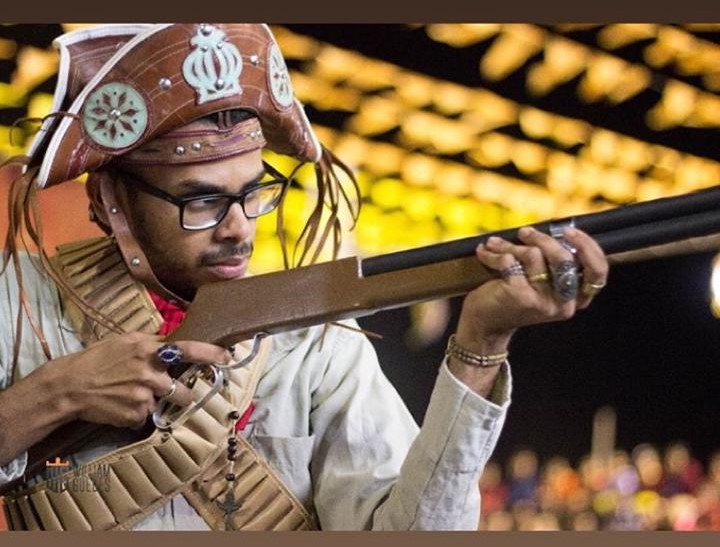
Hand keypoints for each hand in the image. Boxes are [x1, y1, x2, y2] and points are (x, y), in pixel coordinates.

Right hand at [48, 332, 231, 428]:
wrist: (70, 385)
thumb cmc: (98, 359)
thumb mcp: (126, 341)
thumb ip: (153, 342)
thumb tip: (176, 341)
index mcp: (151, 351)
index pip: (190, 350)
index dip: (211, 354)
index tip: (227, 357)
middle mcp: (151, 374)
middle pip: (183, 391)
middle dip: (180, 394)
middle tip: (167, 391)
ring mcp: (144, 397)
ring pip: (163, 405)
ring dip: (155, 404)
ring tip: (132, 396)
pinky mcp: (135, 416)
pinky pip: (145, 418)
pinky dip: (136, 414)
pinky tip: (121, 405)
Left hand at [455, 226, 608, 354]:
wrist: (484, 326)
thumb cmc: (512, 298)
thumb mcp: (539, 285)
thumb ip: (551, 264)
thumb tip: (552, 230)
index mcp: (574, 300)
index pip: (597, 273)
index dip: (588, 247)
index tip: (569, 231)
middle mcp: (563, 304)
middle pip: (564, 258)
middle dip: (542, 239)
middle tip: (525, 232)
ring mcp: (542, 302)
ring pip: (534, 255)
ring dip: (510, 246)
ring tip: (495, 245)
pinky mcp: (520, 296)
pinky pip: (510, 261)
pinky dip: (494, 254)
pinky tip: (484, 253)